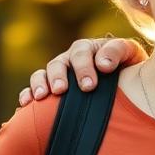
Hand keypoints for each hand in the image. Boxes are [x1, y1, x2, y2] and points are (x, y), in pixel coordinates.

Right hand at [18, 38, 146, 105]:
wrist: (129, 80)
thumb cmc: (128, 65)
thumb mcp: (129, 53)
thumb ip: (117, 52)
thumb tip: (102, 65)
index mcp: (87, 49)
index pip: (81, 53)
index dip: (83, 68)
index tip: (89, 86)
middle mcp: (69, 60)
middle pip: (57, 64)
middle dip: (58, 77)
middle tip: (61, 90)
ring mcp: (57, 75)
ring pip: (41, 75)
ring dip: (39, 84)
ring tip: (41, 97)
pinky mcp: (50, 90)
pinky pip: (33, 90)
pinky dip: (27, 95)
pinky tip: (25, 105)